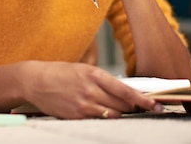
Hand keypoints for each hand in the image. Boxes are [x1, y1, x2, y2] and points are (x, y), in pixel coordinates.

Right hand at [20, 61, 159, 118]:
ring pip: (113, 115)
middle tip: (137, 108)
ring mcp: (84, 104)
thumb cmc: (59, 73)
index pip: (126, 91)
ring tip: (117, 110)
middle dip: (132, 108)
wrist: (34, 80)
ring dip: (119, 114)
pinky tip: (100, 113)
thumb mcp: (82, 69)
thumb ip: (102, 80)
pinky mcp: (77, 116)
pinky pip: (98, 121)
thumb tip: (123, 92)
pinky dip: (103, 118)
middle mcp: (91, 90)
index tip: (156, 105)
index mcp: (94, 74)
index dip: (144, 100)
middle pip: (123, 106)